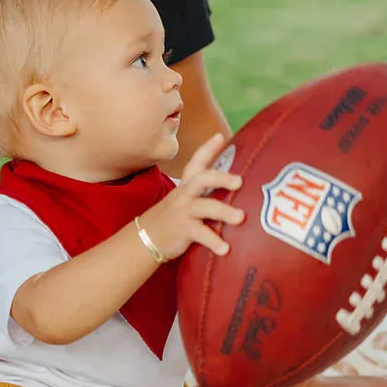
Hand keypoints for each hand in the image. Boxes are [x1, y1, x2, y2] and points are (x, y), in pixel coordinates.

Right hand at [141, 132, 244, 260]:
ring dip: (224, 211)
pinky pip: (200, 234)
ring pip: (204, 207)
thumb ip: (206, 193)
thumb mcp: (185, 199)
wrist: (145, 237)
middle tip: (240, 181)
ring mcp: (183, 211)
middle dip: (221, 178)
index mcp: (188, 185)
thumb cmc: (174, 217)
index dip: (207, 148)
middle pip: (202, 179)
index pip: (197, 162)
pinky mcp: (182, 230)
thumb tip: (238, 187)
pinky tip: (225, 249)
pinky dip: (213, 241)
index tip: (220, 136)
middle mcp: (185, 194)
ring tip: (241, 218)